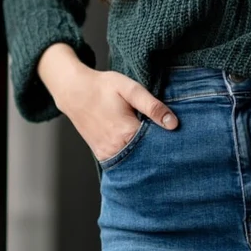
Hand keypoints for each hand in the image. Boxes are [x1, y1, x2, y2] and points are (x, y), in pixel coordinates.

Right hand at [54, 68, 178, 161]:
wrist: (74, 91)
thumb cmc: (102, 87)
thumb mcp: (130, 89)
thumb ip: (152, 106)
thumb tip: (174, 124)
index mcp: (127, 132)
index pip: (158, 146)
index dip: (169, 142)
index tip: (177, 137)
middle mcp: (117, 148)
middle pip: (147, 157)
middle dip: (159, 151)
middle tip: (168, 141)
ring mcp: (107, 154)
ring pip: (135, 162)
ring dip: (145, 155)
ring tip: (153, 143)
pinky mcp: (101, 155)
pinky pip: (122, 162)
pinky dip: (132, 157)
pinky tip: (137, 146)